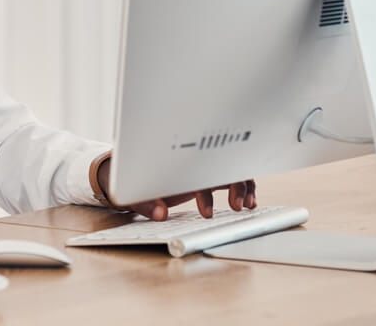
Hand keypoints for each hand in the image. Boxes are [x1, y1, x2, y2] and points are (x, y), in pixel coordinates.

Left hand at [96, 157, 255, 220]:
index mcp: (175, 162)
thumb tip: (161, 214)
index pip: (198, 173)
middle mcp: (191, 161)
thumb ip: (145, 203)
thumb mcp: (132, 192)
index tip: (205, 213)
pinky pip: (230, 175)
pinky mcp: (206, 173)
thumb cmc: (131, 178)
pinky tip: (247, 202)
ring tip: (246, 205)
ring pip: (230, 168)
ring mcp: (201, 166)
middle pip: (222, 164)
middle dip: (235, 183)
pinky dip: (242, 185)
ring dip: (243, 184)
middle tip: (237, 206)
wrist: (128, 168)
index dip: (205, 193)